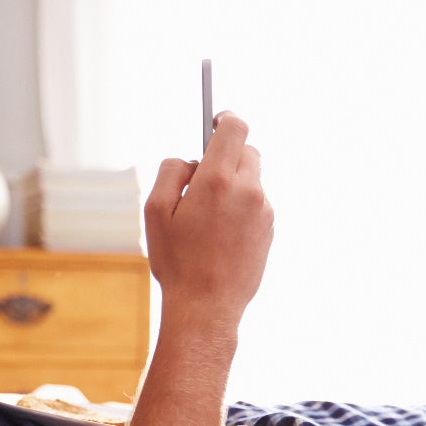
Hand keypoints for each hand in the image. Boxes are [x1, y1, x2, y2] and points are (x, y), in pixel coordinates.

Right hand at [143, 111, 272, 324]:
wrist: (206, 306)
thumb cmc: (176, 260)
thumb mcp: (155, 211)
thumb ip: (170, 173)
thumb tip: (189, 161)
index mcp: (218, 180)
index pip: (234, 128)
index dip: (224, 118)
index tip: (215, 121)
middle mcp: (248, 191)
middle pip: (246, 150)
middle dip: (225, 156)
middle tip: (202, 177)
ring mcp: (263, 211)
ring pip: (251, 179)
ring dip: (232, 185)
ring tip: (207, 217)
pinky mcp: (269, 229)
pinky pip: (255, 204)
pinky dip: (239, 208)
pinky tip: (219, 235)